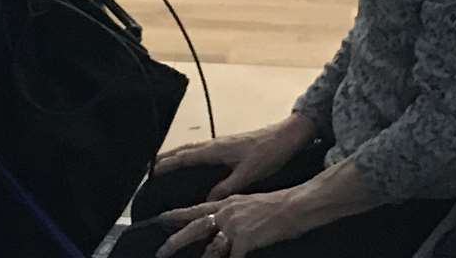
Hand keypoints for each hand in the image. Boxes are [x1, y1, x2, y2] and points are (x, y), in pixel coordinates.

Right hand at [155, 115, 317, 200]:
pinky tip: (194, 162)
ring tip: (165, 163)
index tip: (151, 170)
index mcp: (216, 149)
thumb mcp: (248, 174)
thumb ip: (226, 187)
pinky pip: (202, 150)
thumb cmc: (268, 153)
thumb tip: (207, 200)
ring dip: (178, 155)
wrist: (286, 136)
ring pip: (193, 149)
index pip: (185, 157)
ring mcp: (222, 143)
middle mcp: (215, 144)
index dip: (167, 164)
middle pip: (185, 150)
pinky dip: (190, 155)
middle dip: (167, 157)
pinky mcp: (229, 145)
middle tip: (150, 167)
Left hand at [155, 191, 307, 257]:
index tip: (160, 220)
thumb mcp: (248, 204)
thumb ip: (232, 212)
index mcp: (226, 203)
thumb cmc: (276, 206)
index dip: (176, 215)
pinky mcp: (245, 240)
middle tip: (162, 251)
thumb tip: (222, 225)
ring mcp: (234, 226)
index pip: (195, 209)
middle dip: (176, 240)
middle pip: (194, 227)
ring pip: (210, 248)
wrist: (294, 205)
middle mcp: (226, 213)